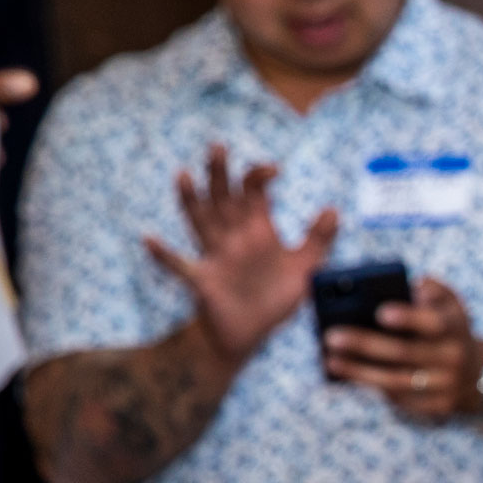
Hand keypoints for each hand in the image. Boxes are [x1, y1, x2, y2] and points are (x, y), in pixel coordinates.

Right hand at [144, 143, 339, 364]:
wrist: (251, 335)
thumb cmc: (274, 299)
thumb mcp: (305, 269)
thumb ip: (319, 240)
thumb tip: (334, 209)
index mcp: (257, 232)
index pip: (253, 195)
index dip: (259, 178)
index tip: (273, 169)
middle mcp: (233, 239)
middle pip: (223, 199)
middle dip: (220, 174)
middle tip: (218, 146)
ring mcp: (215, 258)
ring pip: (200, 222)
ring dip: (191, 200)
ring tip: (183, 174)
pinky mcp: (203, 281)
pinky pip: (180, 265)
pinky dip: (164, 254)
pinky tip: (148, 239)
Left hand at [324, 274, 482, 423]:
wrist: (478, 376)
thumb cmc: (447, 329)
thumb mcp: (450, 305)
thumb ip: (434, 289)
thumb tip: (415, 287)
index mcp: (456, 325)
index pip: (434, 322)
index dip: (410, 318)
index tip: (381, 312)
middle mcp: (454, 356)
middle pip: (406, 352)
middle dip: (366, 344)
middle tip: (331, 336)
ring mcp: (447, 385)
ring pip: (398, 380)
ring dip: (360, 371)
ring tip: (331, 360)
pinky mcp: (438, 407)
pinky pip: (400, 398)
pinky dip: (372, 386)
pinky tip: (348, 375)